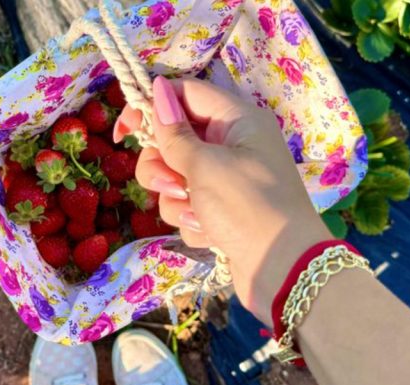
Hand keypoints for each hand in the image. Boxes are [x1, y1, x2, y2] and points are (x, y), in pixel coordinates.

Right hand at [114, 77, 331, 325]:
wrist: (286, 271)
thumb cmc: (248, 207)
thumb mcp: (205, 165)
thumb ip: (175, 133)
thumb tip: (157, 89)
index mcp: (237, 120)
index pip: (185, 94)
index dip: (152, 106)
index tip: (123, 130)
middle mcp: (233, 145)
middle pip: (175, 139)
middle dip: (162, 165)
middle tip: (169, 184)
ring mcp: (227, 180)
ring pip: (176, 177)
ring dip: (176, 198)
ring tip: (195, 214)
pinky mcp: (221, 211)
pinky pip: (188, 206)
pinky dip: (192, 220)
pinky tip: (210, 233)